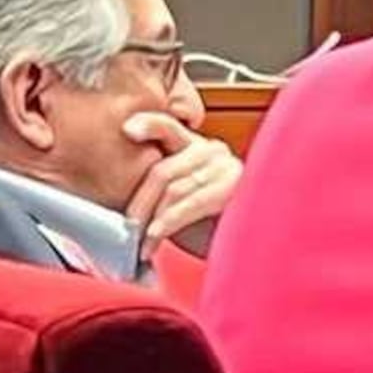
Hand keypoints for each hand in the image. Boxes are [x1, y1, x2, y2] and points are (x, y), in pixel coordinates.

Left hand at [122, 112, 239, 255]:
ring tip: (141, 243)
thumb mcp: (179, 204)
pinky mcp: (238, 189)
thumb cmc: (212, 228)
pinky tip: (155, 237)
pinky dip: (169, 221)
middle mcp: (215, 152)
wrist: (249, 246)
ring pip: (175, 188)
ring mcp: (229, 168)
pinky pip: (193, 202)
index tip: (127, 130)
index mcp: (197, 148)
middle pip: (163, 171)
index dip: (148, 125)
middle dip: (139, 204)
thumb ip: (160, 188)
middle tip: (125, 229)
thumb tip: (123, 200)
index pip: (167, 127)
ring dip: (152, 219)